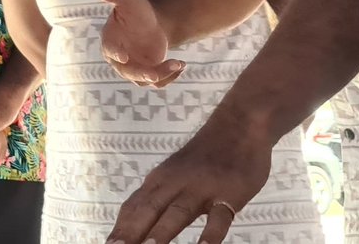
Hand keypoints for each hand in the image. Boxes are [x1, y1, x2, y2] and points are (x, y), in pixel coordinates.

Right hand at [95, 0, 184, 86]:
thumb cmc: (136, 9)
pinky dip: (170, 76)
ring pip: (144, 79)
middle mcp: (120, 59)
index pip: (110, 50)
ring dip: (161, 75)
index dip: (116, 53)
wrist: (154, 22)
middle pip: (128, 72)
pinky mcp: (149, 73)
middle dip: (142, 73)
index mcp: (111, 41)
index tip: (124, 57)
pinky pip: (158, 81)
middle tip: (154, 74)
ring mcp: (134, 68)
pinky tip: (181, 65)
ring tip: (178, 63)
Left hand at [105, 115, 271, 243]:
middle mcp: (175, 183)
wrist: (239, 124)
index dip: (119, 230)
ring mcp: (202, 188)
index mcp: (159, 180)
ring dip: (161, 233)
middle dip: (131, 233)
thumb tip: (130, 227)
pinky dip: (211, 234)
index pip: (133, 208)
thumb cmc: (204, 156)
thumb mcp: (173, 174)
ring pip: (178, 212)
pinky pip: (220, 216)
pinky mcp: (229, 192)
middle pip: (148, 210)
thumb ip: (155, 198)